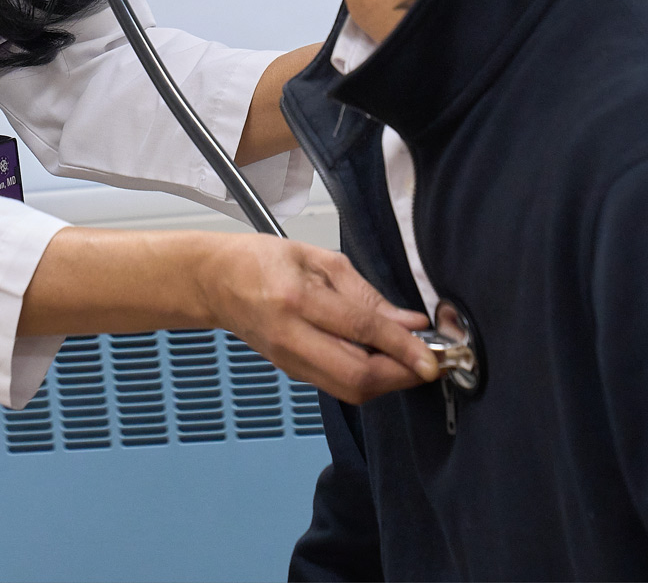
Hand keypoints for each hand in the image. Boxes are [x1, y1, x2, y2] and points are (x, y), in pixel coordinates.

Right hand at [18, 227, 437, 402]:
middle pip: (357, 377)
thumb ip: (365, 293)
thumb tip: (410, 322)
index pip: (362, 330)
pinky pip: (338, 385)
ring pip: (350, 389)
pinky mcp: (291, 372)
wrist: (214, 282)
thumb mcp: (318, 258)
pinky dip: (367, 380)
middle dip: (401, 375)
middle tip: (428, 362)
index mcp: (297, 299)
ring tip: (408, 360)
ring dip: (388, 381)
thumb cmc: (264, 260)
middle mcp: (292, 337)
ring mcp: (289, 361)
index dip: (403, 348)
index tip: (433, 357)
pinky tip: (381, 362)